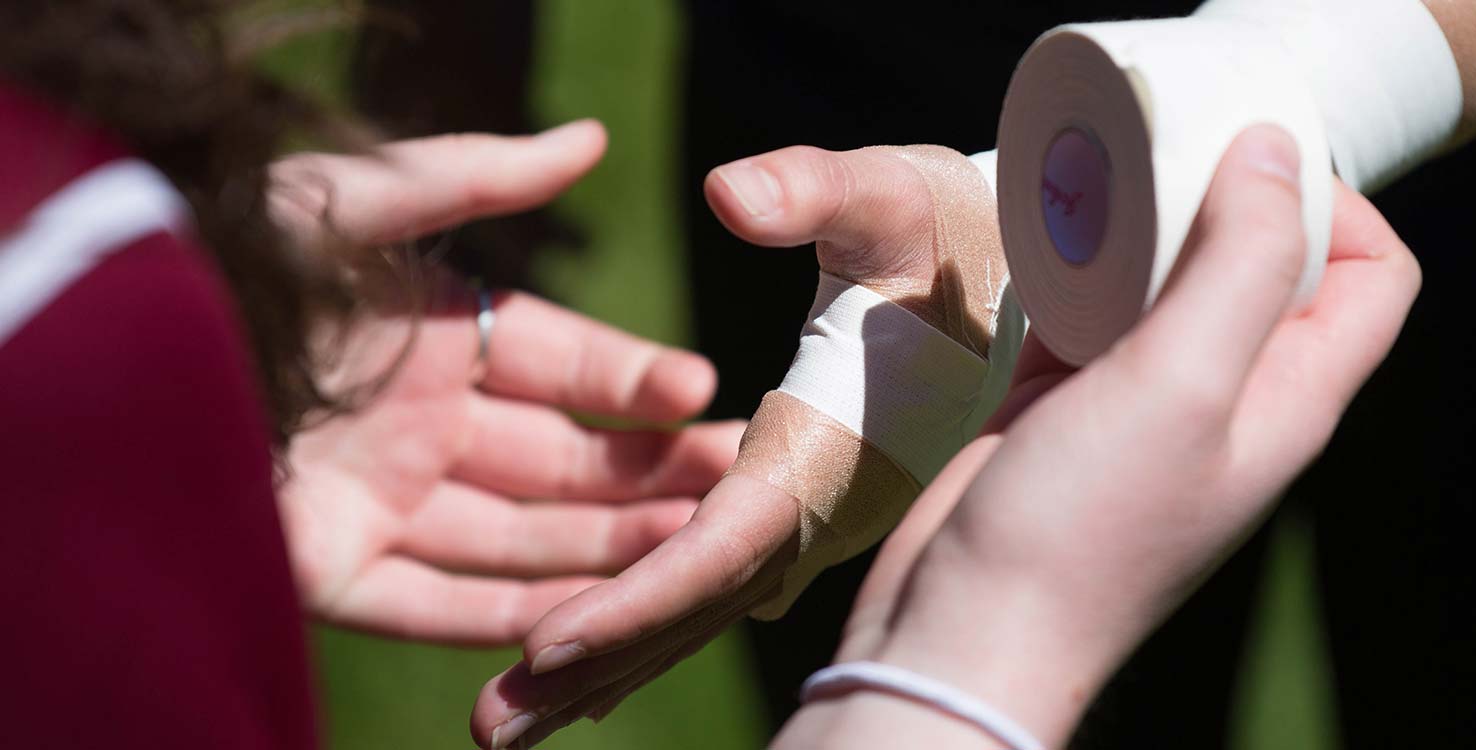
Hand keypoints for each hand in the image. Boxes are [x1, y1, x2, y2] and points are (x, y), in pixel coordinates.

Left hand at [271, 122, 741, 645]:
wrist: (117, 341)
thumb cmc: (225, 249)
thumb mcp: (356, 200)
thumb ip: (477, 177)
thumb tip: (590, 139)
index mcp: (428, 331)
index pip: (559, 360)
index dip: (631, 378)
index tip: (705, 394)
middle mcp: (413, 419)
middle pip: (553, 460)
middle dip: (643, 474)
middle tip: (730, 482)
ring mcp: (375, 497)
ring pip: (513, 538)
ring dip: (601, 550)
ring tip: (689, 556)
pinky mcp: (326, 566)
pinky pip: (432, 603)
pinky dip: (507, 618)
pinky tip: (588, 622)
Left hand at [469, 145, 979, 747]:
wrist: (1021, 280)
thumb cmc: (951, 229)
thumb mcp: (889, 194)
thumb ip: (814, 190)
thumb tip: (726, 191)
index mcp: (828, 448)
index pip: (721, 545)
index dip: (636, 601)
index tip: (542, 652)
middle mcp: (820, 509)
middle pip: (695, 606)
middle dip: (593, 667)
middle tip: (488, 732)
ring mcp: (814, 524)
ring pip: (697, 610)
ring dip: (605, 669)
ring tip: (503, 729)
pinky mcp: (802, 515)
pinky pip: (713, 588)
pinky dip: (646, 631)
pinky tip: (581, 675)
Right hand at [775, 126, 1421, 747]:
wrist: (965, 631)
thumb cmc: (1082, 531)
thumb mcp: (1181, 383)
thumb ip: (1243, 264)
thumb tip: (1278, 151)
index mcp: (1290, 399)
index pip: (1374, 278)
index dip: (1335, 207)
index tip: (1250, 165)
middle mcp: (1230, 398)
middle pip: (1269, 266)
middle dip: (1224, 198)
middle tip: (1159, 163)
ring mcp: (1148, 405)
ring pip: (1173, 283)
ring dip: (1140, 230)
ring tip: (1092, 198)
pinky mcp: (1070, 407)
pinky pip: (1089, 314)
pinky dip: (1071, 273)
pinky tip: (1039, 254)